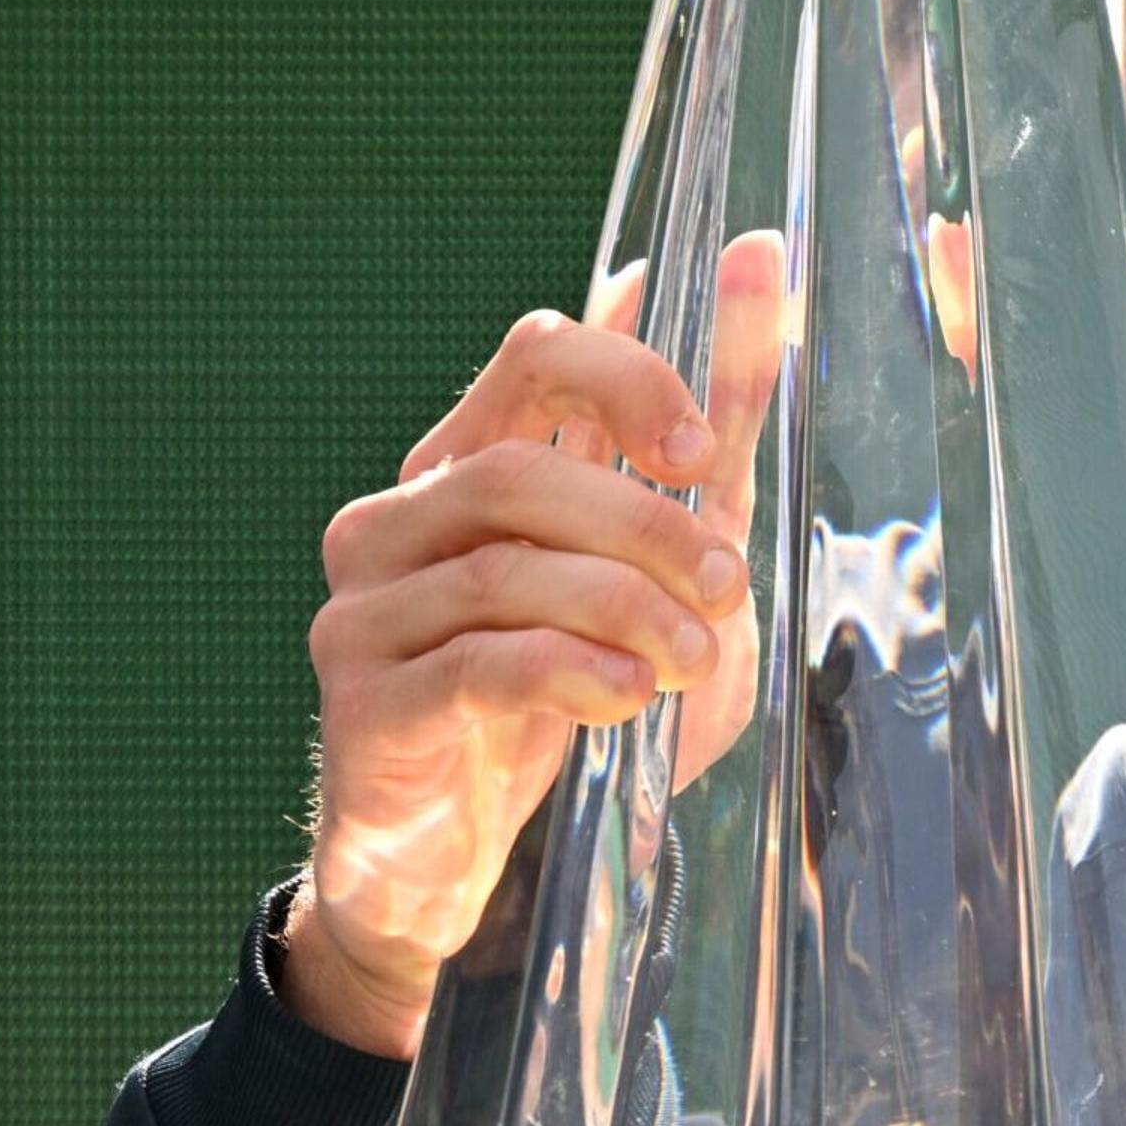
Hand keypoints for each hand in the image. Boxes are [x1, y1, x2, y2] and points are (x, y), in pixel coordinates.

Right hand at [285, 235, 785, 1057]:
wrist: (467, 867)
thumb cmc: (572, 702)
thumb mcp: (667, 566)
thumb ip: (709, 430)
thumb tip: (760, 259)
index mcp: (470, 463)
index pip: (536, 353)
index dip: (628, 378)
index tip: (705, 450)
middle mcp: (399, 518)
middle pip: (523, 467)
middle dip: (647, 524)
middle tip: (726, 585)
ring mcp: (367, 604)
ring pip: (506, 564)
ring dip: (625, 607)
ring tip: (690, 663)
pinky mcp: (364, 695)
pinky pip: (479, 656)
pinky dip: (573, 668)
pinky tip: (623, 697)